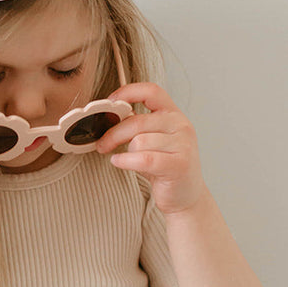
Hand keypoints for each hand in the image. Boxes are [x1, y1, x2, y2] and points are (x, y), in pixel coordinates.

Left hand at [95, 83, 206, 215]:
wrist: (185, 196)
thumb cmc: (165, 167)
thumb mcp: (153, 140)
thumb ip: (138, 126)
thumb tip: (108, 116)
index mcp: (174, 114)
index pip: (152, 91)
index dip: (128, 92)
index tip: (110, 102)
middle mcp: (181, 125)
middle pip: (137, 122)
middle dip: (113, 134)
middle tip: (102, 144)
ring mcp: (183, 145)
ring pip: (139, 141)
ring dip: (126, 152)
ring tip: (125, 159)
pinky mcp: (179, 165)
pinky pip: (143, 158)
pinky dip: (126, 161)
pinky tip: (119, 162)